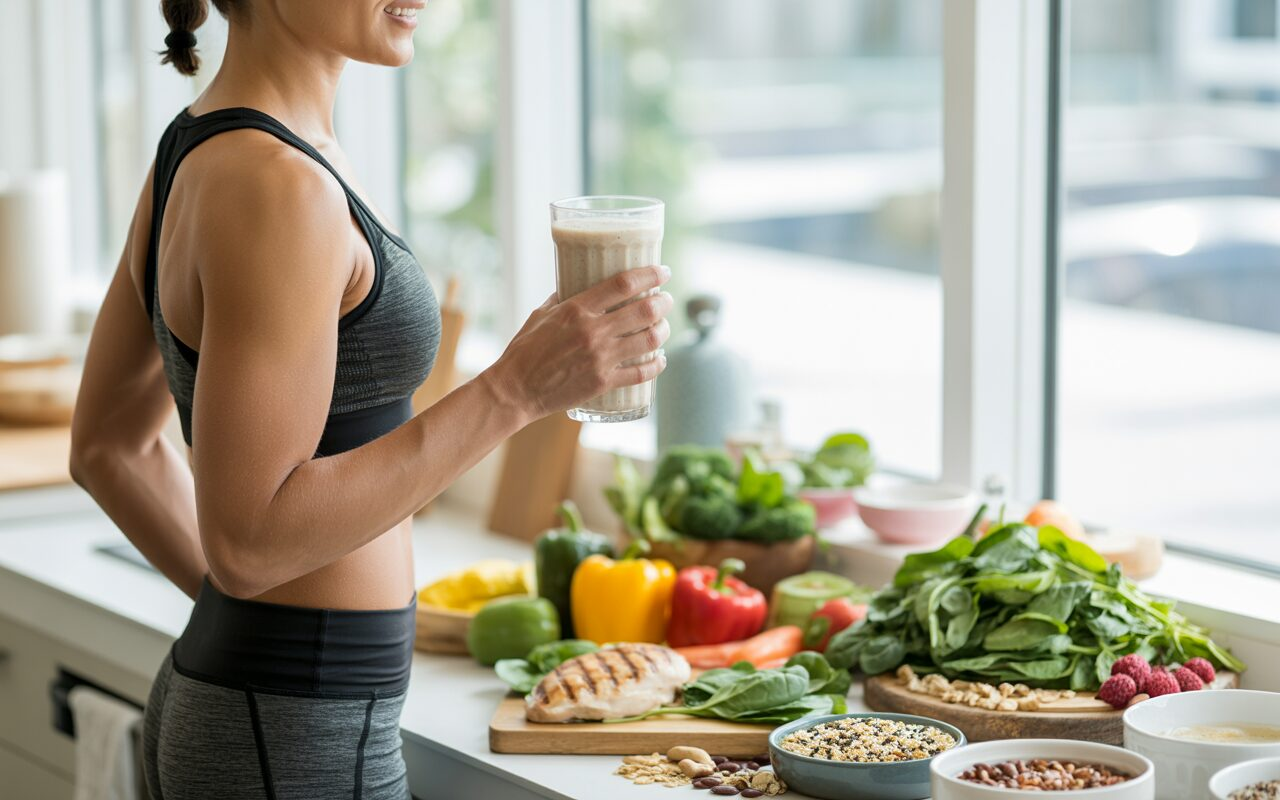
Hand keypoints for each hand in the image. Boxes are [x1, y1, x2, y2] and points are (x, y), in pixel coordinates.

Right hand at [485, 265, 673, 418]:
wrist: (515, 390)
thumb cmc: (525, 350)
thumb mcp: (541, 314)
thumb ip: (563, 299)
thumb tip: (581, 285)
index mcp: (577, 308)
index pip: (623, 284)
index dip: (650, 275)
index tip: (663, 272)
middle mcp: (593, 331)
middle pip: (644, 310)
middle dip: (663, 302)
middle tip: (666, 300)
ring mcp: (600, 358)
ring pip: (650, 340)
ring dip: (664, 331)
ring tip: (664, 326)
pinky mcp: (603, 382)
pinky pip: (642, 373)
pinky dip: (657, 365)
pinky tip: (660, 360)